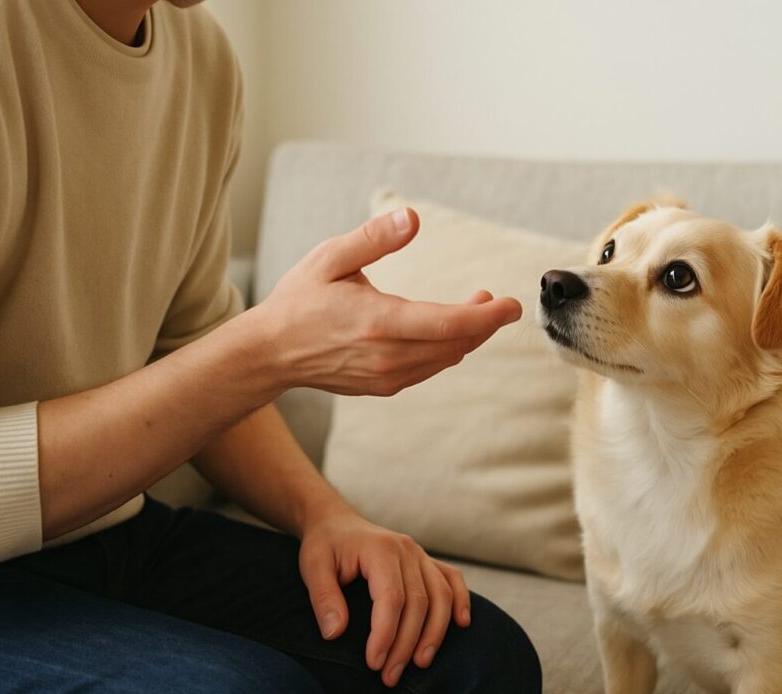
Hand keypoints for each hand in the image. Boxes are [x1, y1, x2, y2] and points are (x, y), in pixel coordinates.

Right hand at [252, 207, 521, 396]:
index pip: (450, 324)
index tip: (512, 305)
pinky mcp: (383, 386)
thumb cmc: (299, 301)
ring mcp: (386, 377)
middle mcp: (388, 356)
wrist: (270, 353)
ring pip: (446, 359)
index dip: (487, 316)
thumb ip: (374, 238)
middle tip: (497, 302)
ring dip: (468, 337)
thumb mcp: (331, 257)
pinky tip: (447, 332)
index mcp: (379, 321)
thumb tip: (413, 218)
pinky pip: (428, 369)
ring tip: (477, 309)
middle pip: (457, 345)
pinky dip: (446, 350)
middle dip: (484, 323)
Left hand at [298, 506, 470, 686]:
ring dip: (435, 633)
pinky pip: (452, 579)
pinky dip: (460, 601)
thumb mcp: (313, 567)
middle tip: (390, 677)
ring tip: (421, 663)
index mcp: (380, 549)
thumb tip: (335, 634)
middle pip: (419, 602)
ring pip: (441, 595)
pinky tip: (462, 624)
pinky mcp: (426, 560)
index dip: (386, 633)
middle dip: (407, 644)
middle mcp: (406, 549)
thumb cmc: (324, 546)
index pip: (392, 597)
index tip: (374, 663)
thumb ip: (324, 598)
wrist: (336, 522)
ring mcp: (420, 554)